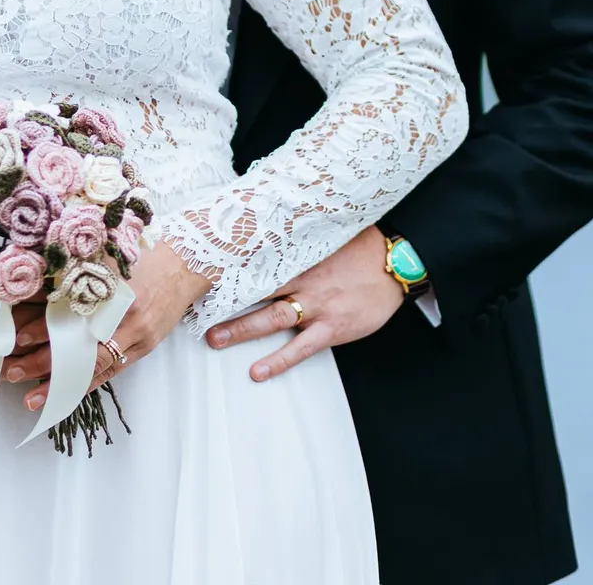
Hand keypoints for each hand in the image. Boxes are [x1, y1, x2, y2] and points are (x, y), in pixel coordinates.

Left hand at [3, 241, 211, 411]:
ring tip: (30, 398)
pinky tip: (64, 397)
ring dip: (60, 383)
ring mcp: (136, 335)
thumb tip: (35, 284)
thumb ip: (77, 270)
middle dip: (43, 361)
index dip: (44, 325)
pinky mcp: (143, 349)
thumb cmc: (143, 257)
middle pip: (79, 344)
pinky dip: (86, 386)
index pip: (72, 312)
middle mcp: (124, 315)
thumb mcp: (109, 256)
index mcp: (113, 288)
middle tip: (12, 370)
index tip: (17, 335)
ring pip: (93, 366)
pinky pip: (111, 372)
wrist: (183, 266)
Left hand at [204, 226, 404, 381]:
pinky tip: (258, 371)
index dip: (230, 269)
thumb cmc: (361, 247)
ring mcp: (316, 305)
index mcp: (298, 256)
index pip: (256, 262)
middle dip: (226, 301)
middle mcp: (302, 280)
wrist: (395, 263)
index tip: (203, 273)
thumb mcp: (326, 234)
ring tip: (216, 339)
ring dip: (242, 330)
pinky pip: (301, 347)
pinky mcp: (332, 328)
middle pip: (256, 291)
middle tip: (197, 310)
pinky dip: (278, 360)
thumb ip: (299, 235)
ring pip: (272, 318)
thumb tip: (273, 220)